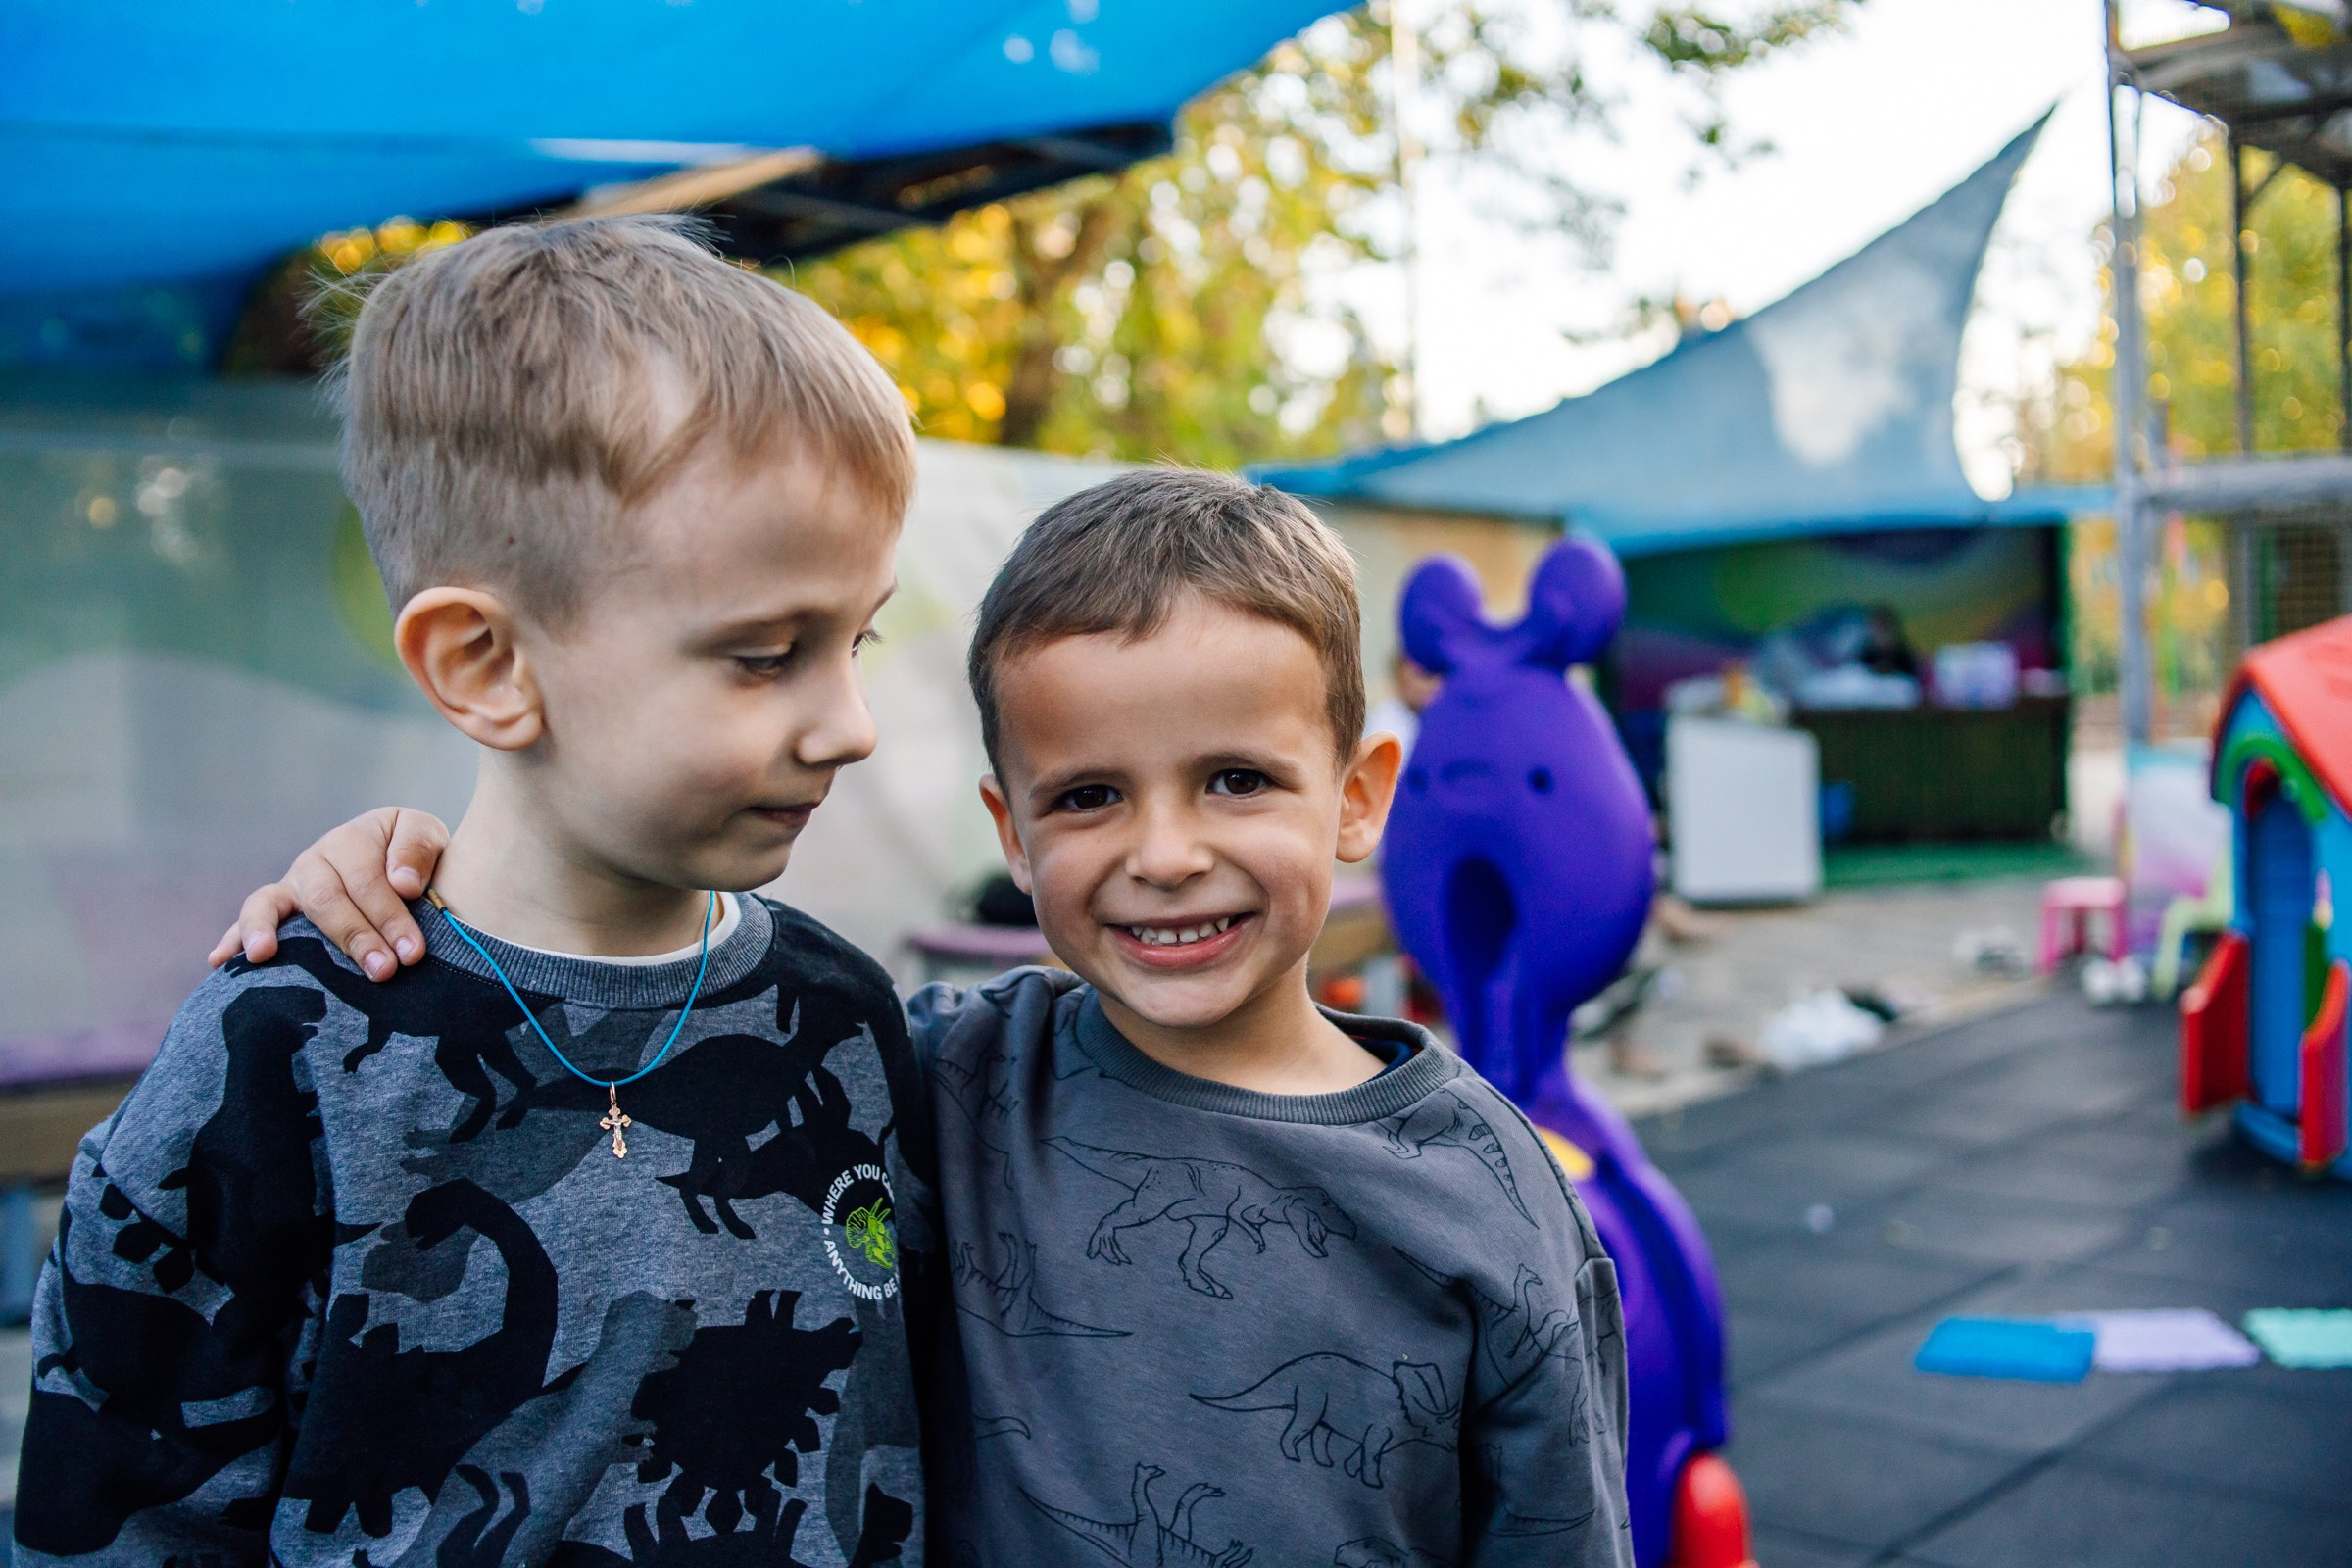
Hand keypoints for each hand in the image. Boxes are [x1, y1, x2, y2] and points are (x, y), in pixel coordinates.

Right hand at [207, 808, 451, 980]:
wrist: (405, 864)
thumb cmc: (418, 857)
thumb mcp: (427, 837)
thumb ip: (418, 850)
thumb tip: (402, 883)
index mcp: (353, 838)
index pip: (368, 879)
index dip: (390, 916)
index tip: (412, 953)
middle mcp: (316, 860)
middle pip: (326, 898)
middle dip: (354, 936)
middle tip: (383, 970)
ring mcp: (292, 885)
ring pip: (271, 903)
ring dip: (270, 930)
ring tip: (263, 954)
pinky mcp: (277, 909)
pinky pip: (249, 921)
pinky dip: (232, 938)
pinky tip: (219, 961)